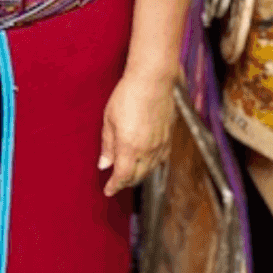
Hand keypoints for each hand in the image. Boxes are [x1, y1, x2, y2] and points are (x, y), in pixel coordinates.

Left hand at [99, 72, 174, 195]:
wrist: (153, 81)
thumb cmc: (127, 96)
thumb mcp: (109, 118)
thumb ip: (107, 144)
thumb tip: (104, 165)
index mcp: (130, 147)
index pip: (123, 176)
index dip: (114, 186)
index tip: (108, 190)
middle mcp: (148, 150)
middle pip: (137, 176)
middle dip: (126, 182)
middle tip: (116, 182)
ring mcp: (161, 145)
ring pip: (150, 169)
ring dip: (138, 175)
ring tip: (129, 173)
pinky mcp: (169, 137)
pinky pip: (160, 159)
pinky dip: (151, 165)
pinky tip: (145, 161)